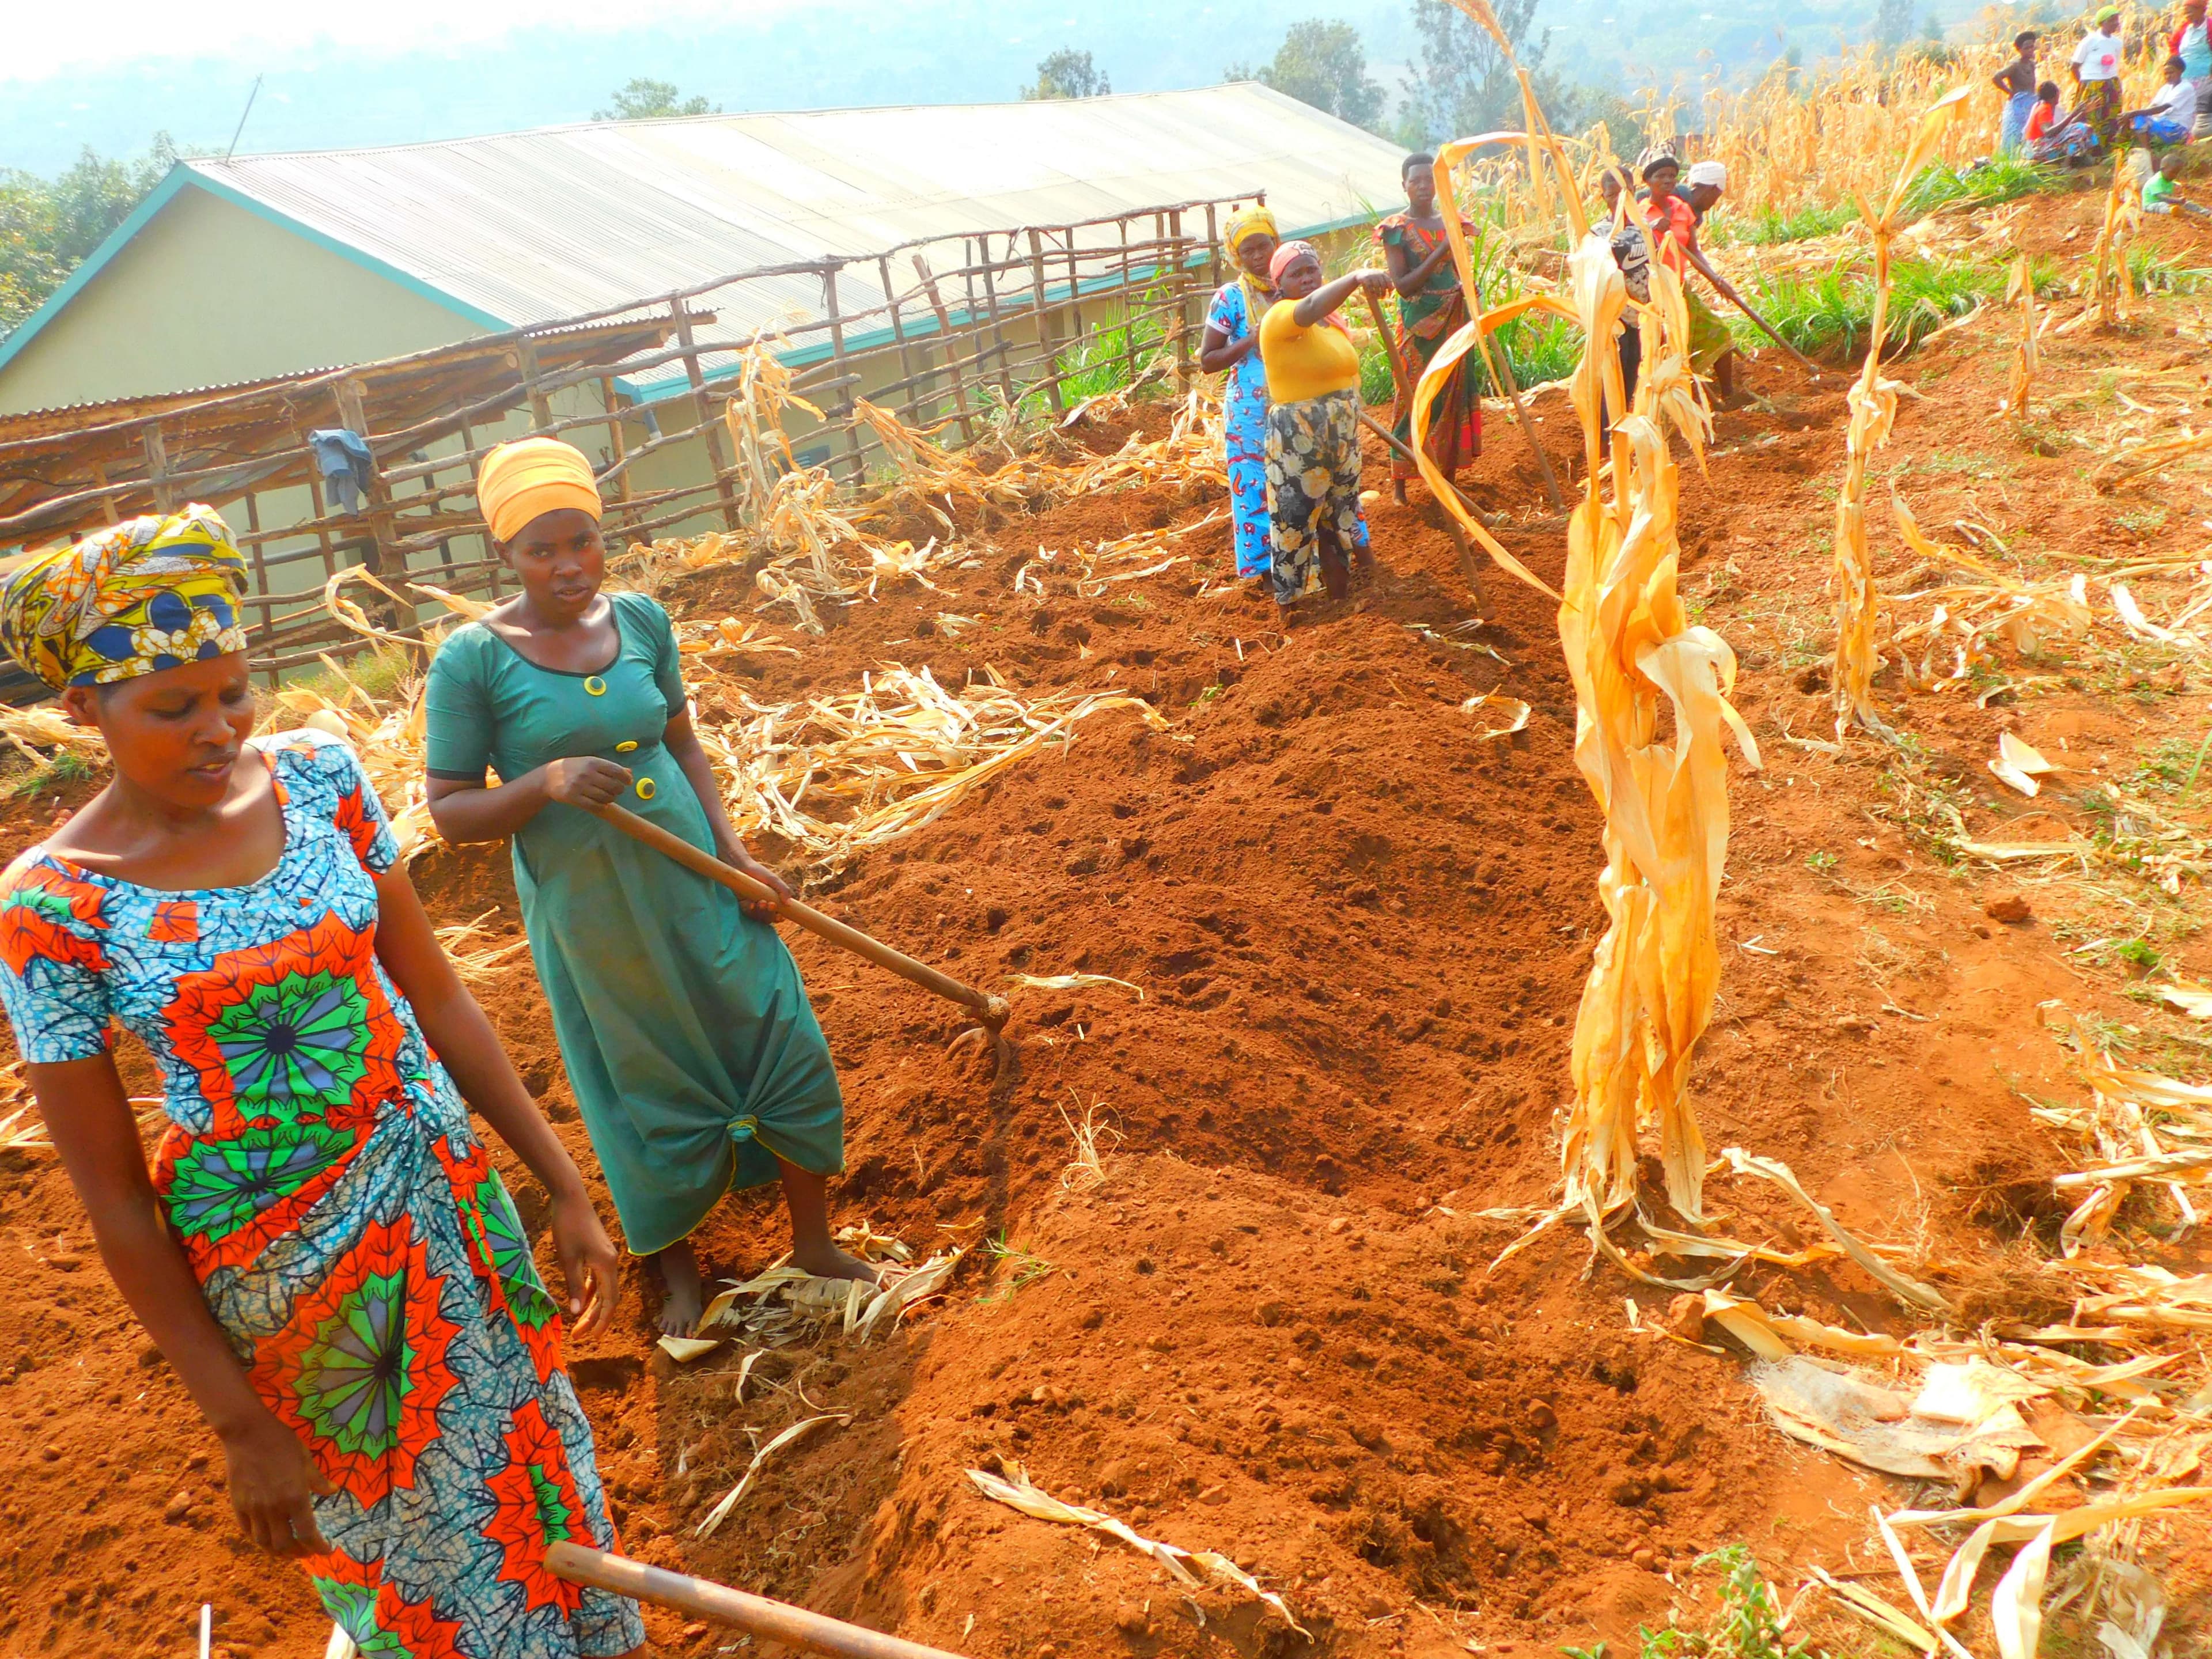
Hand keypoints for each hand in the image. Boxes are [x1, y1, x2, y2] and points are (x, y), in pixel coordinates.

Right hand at [221, 1412, 334, 1557]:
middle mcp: (273, 1509)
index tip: (327, 1551)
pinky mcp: (237, 1505)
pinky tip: (267, 1538)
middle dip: (299, 1554)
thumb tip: (333, 1491)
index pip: (308, 1535)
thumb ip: (318, 1480)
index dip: (318, 1548)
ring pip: (264, 1543)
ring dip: (278, 1552)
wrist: (248, 1431)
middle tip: (308, 1552)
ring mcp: (253, 1509)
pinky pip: (248, 1531)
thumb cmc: (282, 1441)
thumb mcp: (306, 1459)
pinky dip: (259, 1540)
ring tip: (289, 1550)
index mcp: (295, 1498)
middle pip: (284, 1546)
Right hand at [541, 757, 632, 807]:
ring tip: (608, 797)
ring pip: (606, 797)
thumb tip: (629, 773)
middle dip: (619, 790)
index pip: (616, 771)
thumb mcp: (590, 762)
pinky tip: (601, 804)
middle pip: (614, 786)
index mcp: (592, 762)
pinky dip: (601, 807)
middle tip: (616, 790)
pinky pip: (594, 806)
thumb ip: (609, 767)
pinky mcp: (573, 798)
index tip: (628, 781)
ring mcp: (580, 787)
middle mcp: (587, 774)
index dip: (626, 778)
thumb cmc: (574, 768)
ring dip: (611, 799)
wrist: (549, 776)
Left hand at [549, 1185, 620, 1339]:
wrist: (572, 1199)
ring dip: (591, 1307)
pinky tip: (579, 1300)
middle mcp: (611, 1263)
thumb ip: (573, 1286)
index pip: (609, 1301)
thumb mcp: (568, 1259)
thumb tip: (576, 1312)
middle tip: (578, 1336)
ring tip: (577, 1324)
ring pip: (602, 1290)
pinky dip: (590, 1292)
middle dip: (594, 1318)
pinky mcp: (599, 1252)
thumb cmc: (568, 1227)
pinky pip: (597, 1279)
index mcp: (607, 1266)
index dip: (602, 1321)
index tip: (592, 1338)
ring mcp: (606, 1257)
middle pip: (607, 1298)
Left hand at [723, 846, 792, 920]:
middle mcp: (763, 905)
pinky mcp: (743, 905)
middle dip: (770, 914)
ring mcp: (753, 906)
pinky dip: (751, 910)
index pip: (777, 914)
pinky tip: (752, 904)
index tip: (780, 916)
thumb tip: (788, 903)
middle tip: (771, 904)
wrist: (742, 866)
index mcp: (773, 900)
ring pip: (759, 917)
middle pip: (768, 918)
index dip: (778, 918)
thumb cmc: (759, 872)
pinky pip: (748, 913)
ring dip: (762, 912)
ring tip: (762, 902)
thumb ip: (783, 890)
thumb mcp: (773, 880)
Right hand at [1357, 269, 1394, 295]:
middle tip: (1383, 297)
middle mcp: (1377, 273)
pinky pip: (1370, 287)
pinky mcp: (1365, 279)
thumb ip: (1387, 282)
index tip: (1389, 294)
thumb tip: (1394, 288)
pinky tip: (1373, 295)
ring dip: (1378, 294)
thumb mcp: (1380, 278)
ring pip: (1376, 287)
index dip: (1390, 288)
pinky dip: (1372, 292)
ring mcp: (1371, 276)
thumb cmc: (1373, 278)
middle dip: (1383, 292)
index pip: (1389, 281)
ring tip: (1378, 297)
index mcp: (1382, 273)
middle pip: (1383, 285)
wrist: (1360, 273)